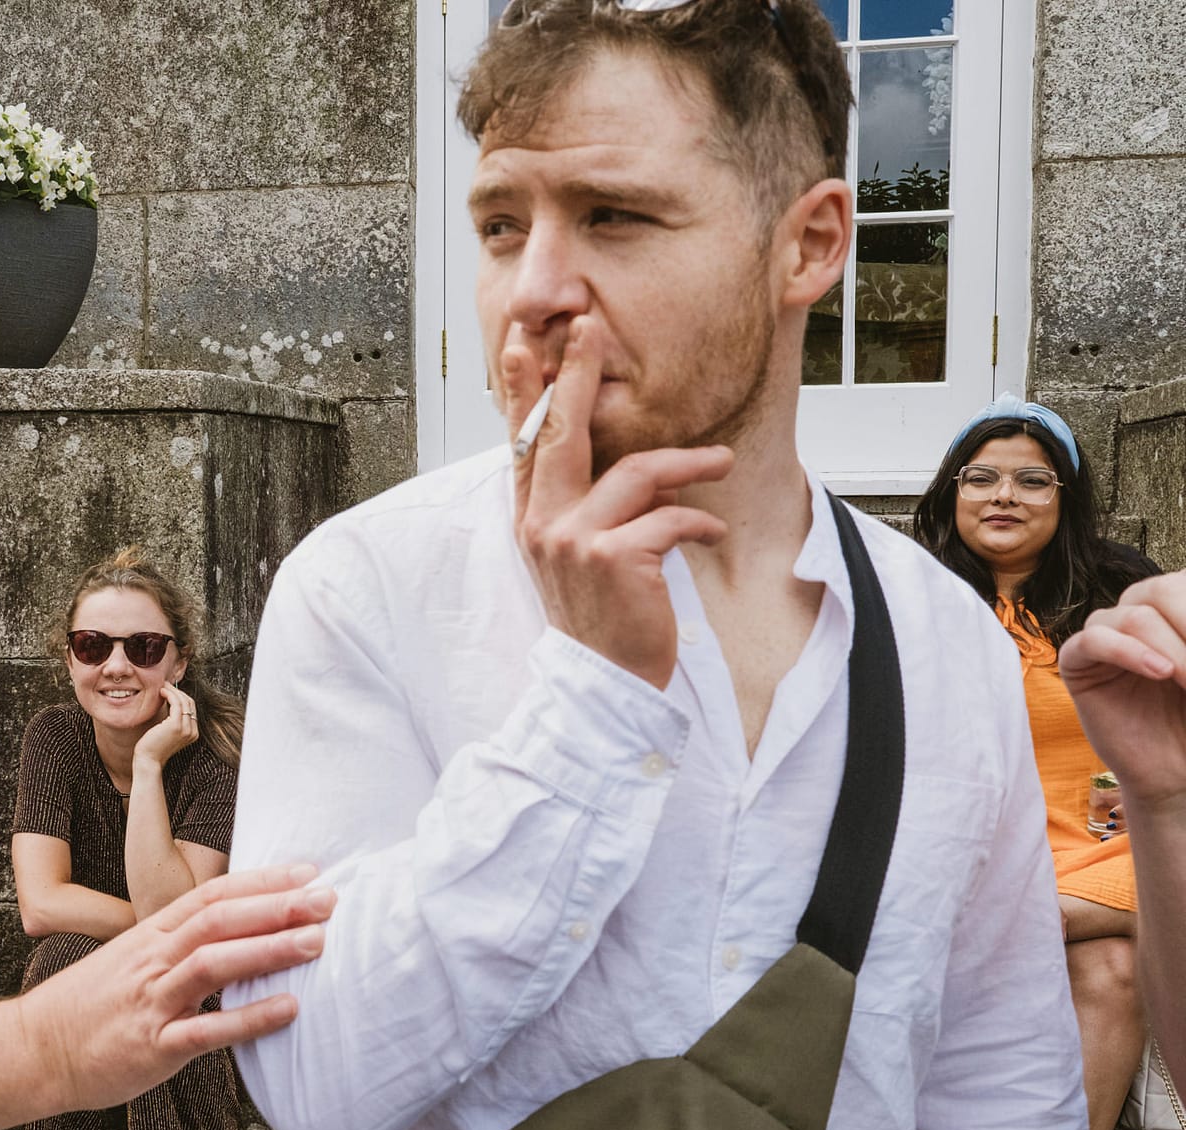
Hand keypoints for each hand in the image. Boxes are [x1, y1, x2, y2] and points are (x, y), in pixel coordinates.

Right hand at [18, 864, 331, 1114]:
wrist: (33, 1050)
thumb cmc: (89, 1007)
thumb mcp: (131, 960)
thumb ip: (177, 945)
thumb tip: (233, 933)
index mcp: (150, 934)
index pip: (212, 895)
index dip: (261, 881)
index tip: (306, 871)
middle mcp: (152, 960)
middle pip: (219, 920)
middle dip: (276, 907)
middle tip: (327, 899)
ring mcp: (151, 1001)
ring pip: (214, 964)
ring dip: (268, 950)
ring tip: (316, 942)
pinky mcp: (152, 1046)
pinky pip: (207, 1030)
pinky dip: (249, 1018)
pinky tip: (287, 1009)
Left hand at [134, 683, 199, 767]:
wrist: (148, 761)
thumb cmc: (153, 747)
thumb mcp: (167, 732)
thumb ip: (172, 720)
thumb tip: (169, 700)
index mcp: (193, 733)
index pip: (191, 708)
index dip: (181, 697)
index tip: (169, 690)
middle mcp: (193, 731)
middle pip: (189, 703)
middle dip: (177, 691)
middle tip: (165, 684)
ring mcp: (186, 728)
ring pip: (184, 701)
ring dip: (172, 690)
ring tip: (162, 686)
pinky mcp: (176, 725)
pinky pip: (176, 703)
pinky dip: (169, 694)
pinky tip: (161, 692)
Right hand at [508, 316, 732, 688]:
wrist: (602, 686)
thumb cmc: (600, 620)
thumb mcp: (575, 559)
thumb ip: (584, 511)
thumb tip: (631, 468)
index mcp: (531, 520)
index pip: (523, 444)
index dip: (524, 392)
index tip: (525, 346)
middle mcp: (543, 524)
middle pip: (559, 432)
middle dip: (574, 375)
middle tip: (588, 329)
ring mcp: (574, 540)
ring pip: (637, 471)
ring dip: (687, 462)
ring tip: (720, 459)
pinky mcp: (613, 558)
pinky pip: (670, 516)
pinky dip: (699, 520)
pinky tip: (712, 531)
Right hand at [1060, 573, 1185, 817]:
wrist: (1175, 770)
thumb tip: (1181, 646)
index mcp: (1172, 609)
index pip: (1180, 585)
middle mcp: (1139, 614)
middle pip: (1161, 590)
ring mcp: (1107, 636)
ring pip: (1135, 616)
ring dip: (1174, 649)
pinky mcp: (1078, 663)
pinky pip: (1092, 640)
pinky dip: (1128, 651)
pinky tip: (1160, 672)